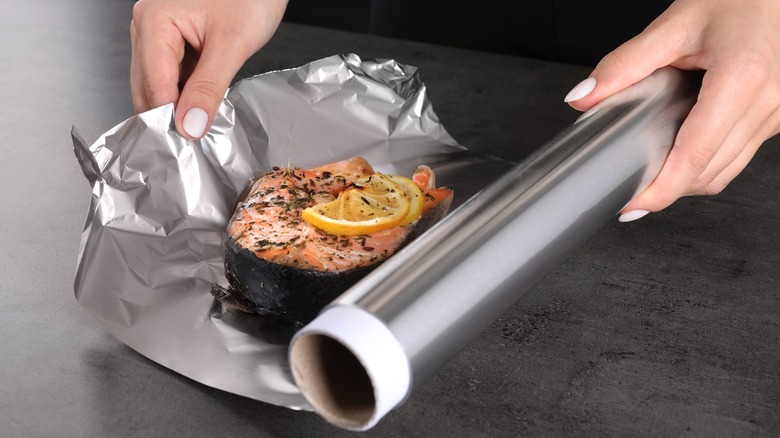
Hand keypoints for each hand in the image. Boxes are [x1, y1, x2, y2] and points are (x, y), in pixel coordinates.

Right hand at [130, 0, 287, 138]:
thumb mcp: (233, 44)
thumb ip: (209, 87)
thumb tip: (189, 125)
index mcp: (153, 22)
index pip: (153, 87)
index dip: (170, 120)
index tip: (188, 146)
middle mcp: (148, 26)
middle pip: (149, 89)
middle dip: (171, 118)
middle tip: (196, 144)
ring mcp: (159, 33)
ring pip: (161, 85)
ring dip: (180, 108)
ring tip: (203, 128)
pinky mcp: (176, 40)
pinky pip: (174, 76)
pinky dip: (187, 94)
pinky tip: (204, 108)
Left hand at [564, 0, 779, 221]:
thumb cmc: (736, 0)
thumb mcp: (673, 25)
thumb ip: (623, 64)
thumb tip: (583, 96)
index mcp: (741, 79)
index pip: (696, 155)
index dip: (662, 189)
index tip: (633, 205)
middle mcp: (767, 102)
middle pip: (709, 172)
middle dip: (667, 189)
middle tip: (631, 193)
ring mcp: (777, 113)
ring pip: (726, 172)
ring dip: (687, 182)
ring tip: (651, 178)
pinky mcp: (776, 116)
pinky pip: (739, 157)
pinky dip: (706, 166)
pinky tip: (680, 159)